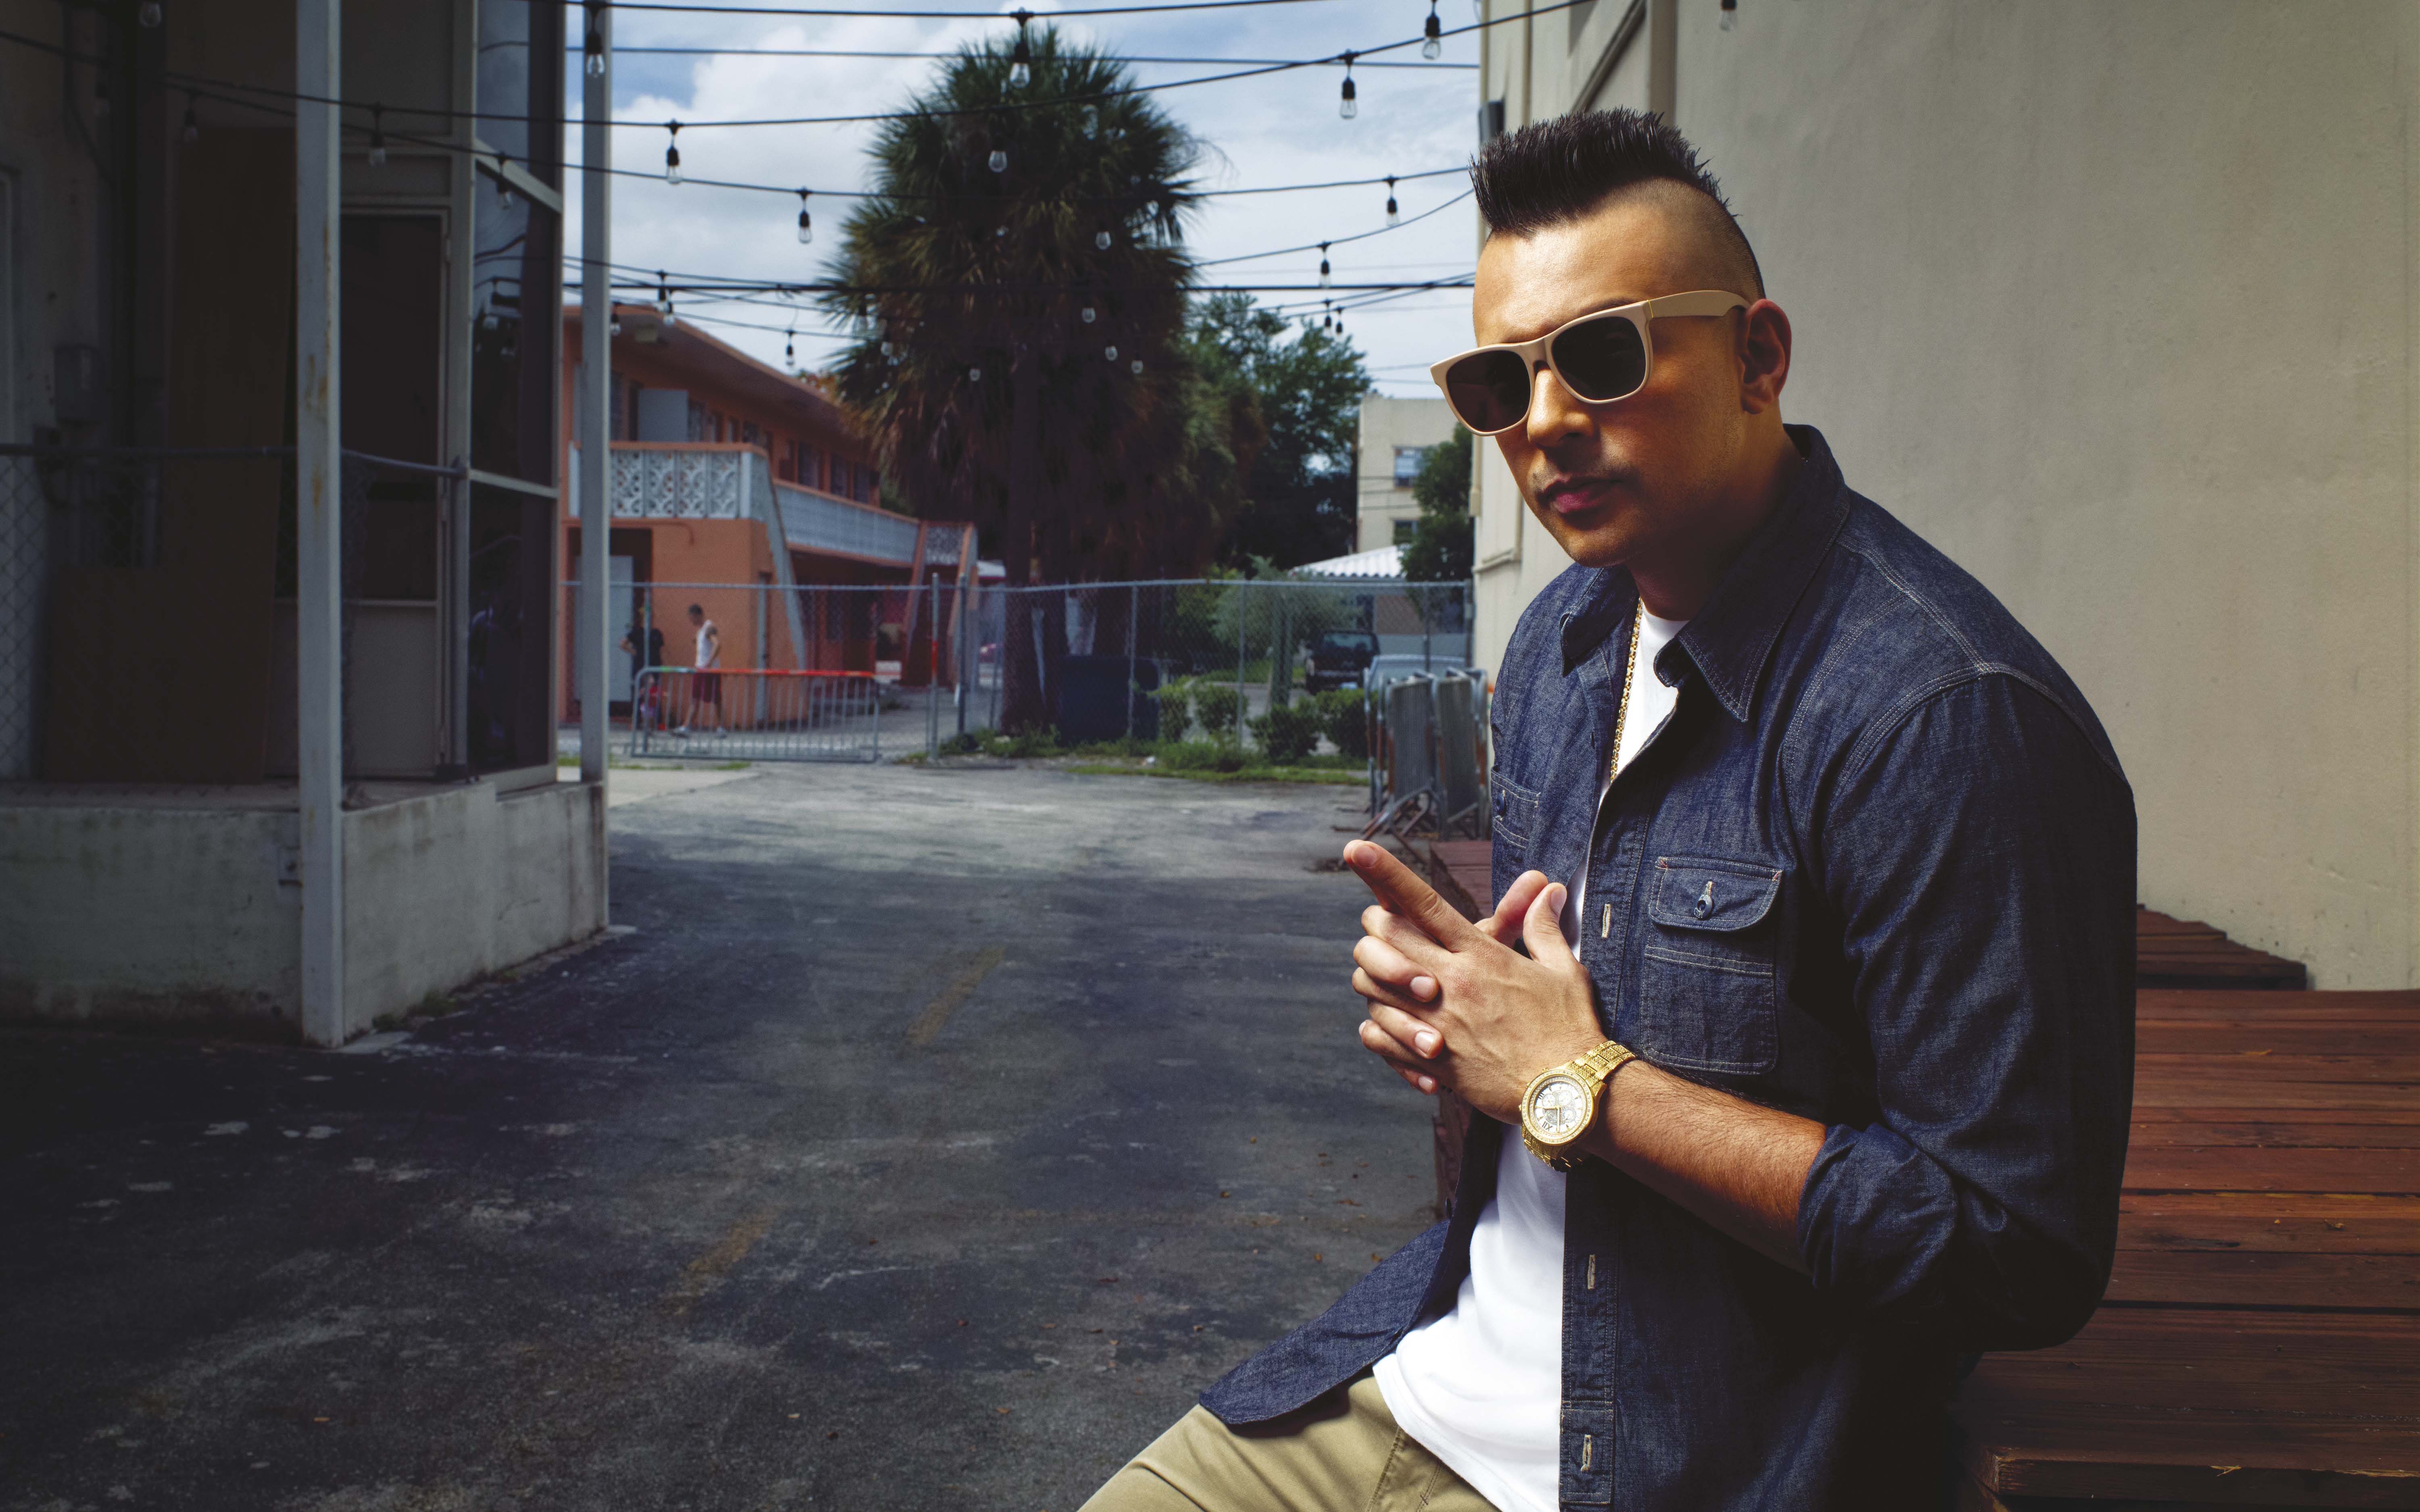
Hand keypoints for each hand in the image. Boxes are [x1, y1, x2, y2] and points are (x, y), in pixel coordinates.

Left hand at [1354, 866, 1550, 1092]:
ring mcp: (1437, 1024)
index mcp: (1481, 956)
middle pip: (1384, 938)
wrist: (1572, 1092)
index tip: (1357, 849)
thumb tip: (1547, 888)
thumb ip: (1543, 926)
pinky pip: (1377, 1037)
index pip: (1423, 903)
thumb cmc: (1571, 1028)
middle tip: (1386, 930)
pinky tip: (1394, 1025)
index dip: (1385, 872)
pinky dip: (1376, 1028)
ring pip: (1371, 987)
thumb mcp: (1563, 969)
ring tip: (1394, 983)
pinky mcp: (1432, 1061)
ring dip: (1374, 979)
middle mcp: (1451, 985)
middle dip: (1376, 927)